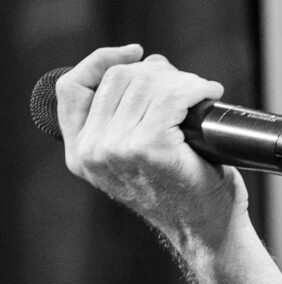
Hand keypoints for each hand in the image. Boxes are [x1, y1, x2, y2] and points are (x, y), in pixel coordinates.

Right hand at [58, 44, 246, 251]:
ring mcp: (119, 148)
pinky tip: (208, 93)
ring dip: (181, 80)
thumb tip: (146, 62)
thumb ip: (123, 116)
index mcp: (80, 153)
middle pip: (119, 77)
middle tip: (184, 85)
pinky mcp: (152, 146)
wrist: (205, 229)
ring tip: (199, 91)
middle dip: (157, 72)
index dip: (100, 61)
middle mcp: (93, 151)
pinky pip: (174, 96)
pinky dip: (196, 88)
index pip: (72, 88)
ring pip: (148, 83)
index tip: (133, 54)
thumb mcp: (134, 154)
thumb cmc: (180, 190)